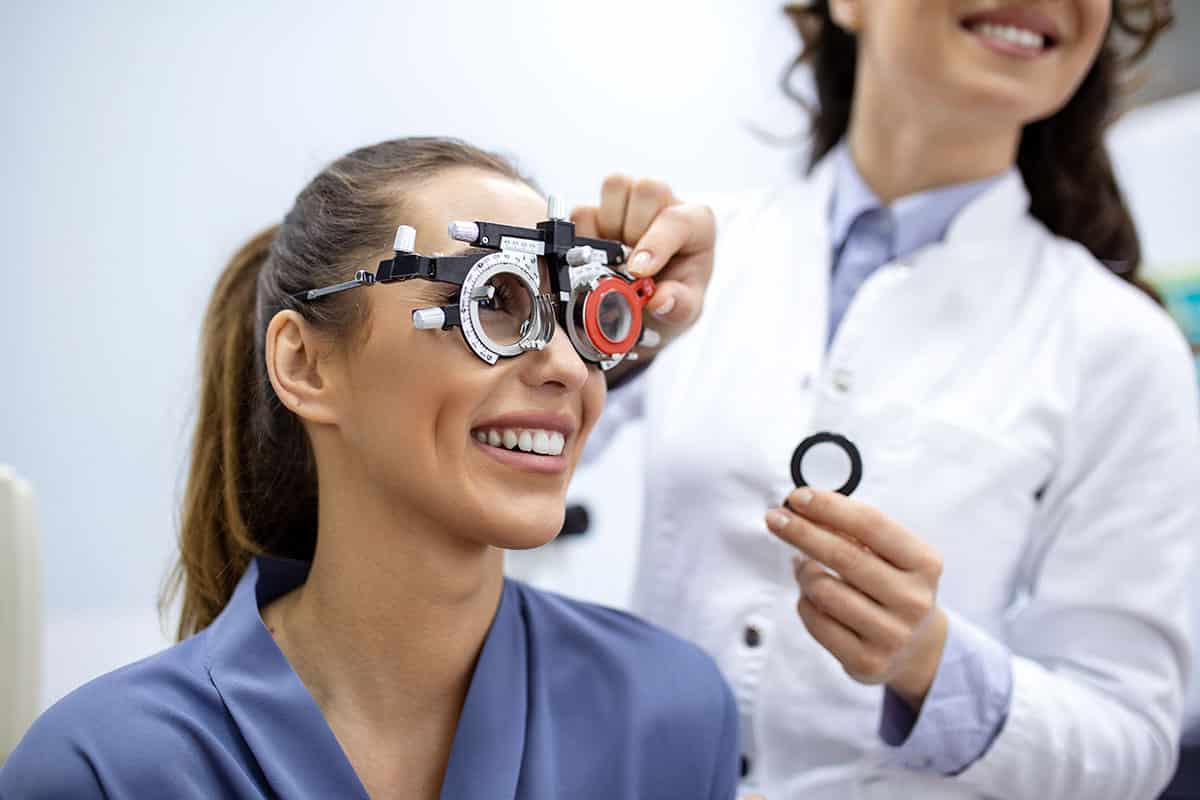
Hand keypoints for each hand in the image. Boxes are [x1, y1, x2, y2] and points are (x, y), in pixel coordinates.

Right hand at [572, 175, 714, 362]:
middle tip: (631, 263)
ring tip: (616, 257)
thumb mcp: (685, 310)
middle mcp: (664, 205)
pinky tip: (599, 257)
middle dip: (634, 230)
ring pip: (616, 186)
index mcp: (695, 223)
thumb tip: (660, 300)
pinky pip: (583, 211)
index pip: (676, 219)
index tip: (638, 271)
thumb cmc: (675, 296)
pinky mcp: (598, 212)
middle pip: (647, 190)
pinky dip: (586, 236)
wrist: (650, 307)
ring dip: (610, 225)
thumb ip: (680, 305)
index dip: (655, 244)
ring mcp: (629, 204)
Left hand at [764, 487, 947, 709]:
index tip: (798, 496)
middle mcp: (913, 600)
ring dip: (803, 572)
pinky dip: (804, 601)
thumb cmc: (894, 585)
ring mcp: (892, 634)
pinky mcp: (867, 661)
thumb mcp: (890, 554)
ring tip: (803, 566)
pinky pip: (815, 620)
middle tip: (774, 518)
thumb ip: (853, 531)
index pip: (871, 524)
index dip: (830, 506)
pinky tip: (810, 596)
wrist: (917, 647)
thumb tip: (804, 508)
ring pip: (823, 589)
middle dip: (801, 531)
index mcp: (924, 563)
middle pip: (842, 555)